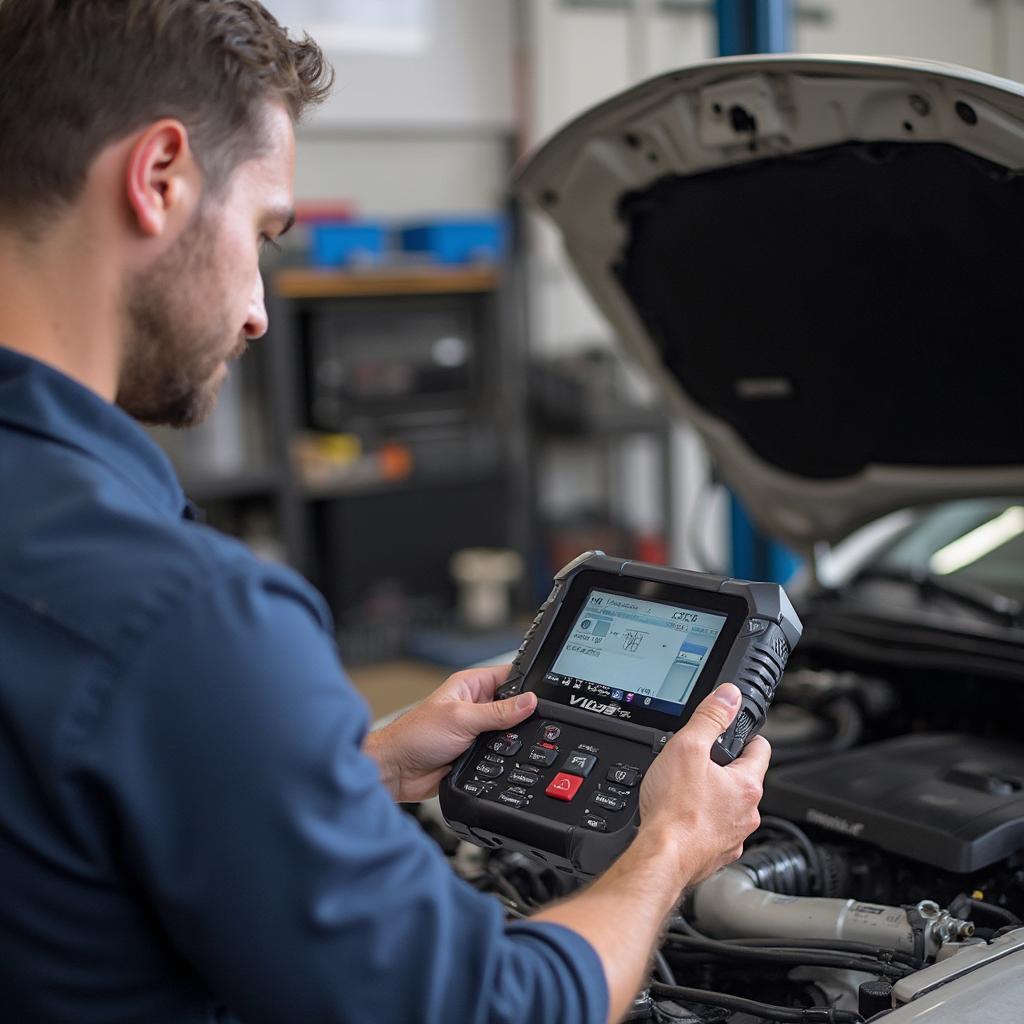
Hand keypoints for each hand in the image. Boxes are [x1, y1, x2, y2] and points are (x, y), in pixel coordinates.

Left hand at [364, 665, 536, 801]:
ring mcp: (477, 730)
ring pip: (509, 732)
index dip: (527, 683)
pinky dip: (506, 757)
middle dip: (523, 715)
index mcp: (470, 686)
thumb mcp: (461, 718)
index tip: (545, 694)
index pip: (509, 676)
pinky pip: (501, 754)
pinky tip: (511, 760)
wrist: (397, 771)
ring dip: (513, 739)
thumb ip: (497, 712)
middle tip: (534, 723)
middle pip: (513, 706)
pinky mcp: (477, 753)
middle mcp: (476, 705)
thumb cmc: (415, 736)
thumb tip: (529, 701)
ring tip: (517, 742)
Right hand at [638, 683, 769, 885]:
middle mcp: (747, 814)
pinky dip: (702, 823)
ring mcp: (732, 838)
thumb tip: (728, 696)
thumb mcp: (688, 747)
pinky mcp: (715, 855)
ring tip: (687, 791)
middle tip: (701, 761)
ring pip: (729, 809)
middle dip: (725, 769)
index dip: (748, 737)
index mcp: (746, 786)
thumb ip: (710, 717)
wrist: (661, 857)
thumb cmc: (674, 810)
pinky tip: (682, 818)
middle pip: (743, 781)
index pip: (761, 751)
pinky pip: (714, 832)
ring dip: (714, 799)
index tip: (740, 734)